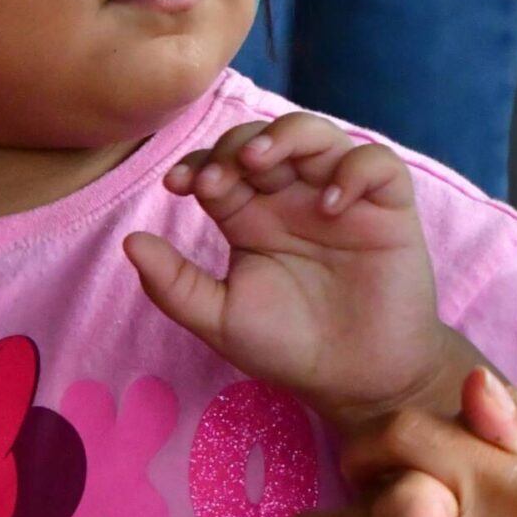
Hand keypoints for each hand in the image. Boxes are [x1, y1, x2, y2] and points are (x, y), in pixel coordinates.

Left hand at [125, 112, 475, 430]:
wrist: (357, 382)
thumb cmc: (288, 347)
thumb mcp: (221, 319)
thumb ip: (174, 284)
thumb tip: (130, 242)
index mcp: (251, 216)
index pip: (221, 164)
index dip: (199, 162)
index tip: (180, 185)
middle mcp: (293, 197)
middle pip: (262, 139)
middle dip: (235, 146)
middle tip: (219, 180)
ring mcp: (340, 198)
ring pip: (317, 134)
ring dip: (286, 135)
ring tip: (260, 162)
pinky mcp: (387, 209)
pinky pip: (376, 164)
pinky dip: (353, 170)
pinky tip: (329, 204)